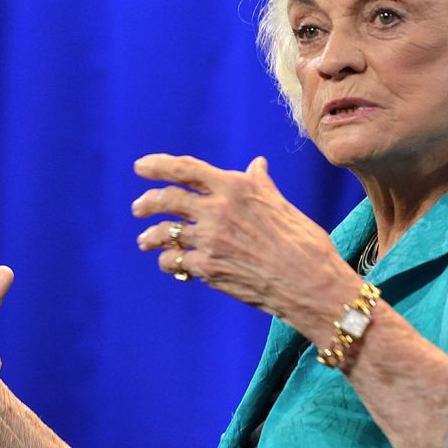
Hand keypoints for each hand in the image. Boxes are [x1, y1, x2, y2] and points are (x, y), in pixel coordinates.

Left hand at [132, 154, 352, 326]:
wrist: (310, 283)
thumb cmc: (304, 242)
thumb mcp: (281, 204)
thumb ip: (260, 185)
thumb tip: (257, 164)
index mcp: (236, 187)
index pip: (186, 169)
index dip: (159, 165)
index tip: (141, 167)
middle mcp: (218, 209)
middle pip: (167, 199)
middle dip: (146, 202)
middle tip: (138, 207)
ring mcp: (209, 240)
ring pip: (163, 233)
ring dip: (149, 237)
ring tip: (144, 241)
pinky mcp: (207, 268)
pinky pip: (174, 261)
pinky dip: (169, 262)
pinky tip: (172, 264)